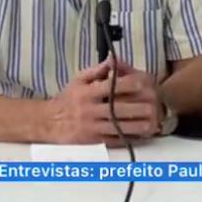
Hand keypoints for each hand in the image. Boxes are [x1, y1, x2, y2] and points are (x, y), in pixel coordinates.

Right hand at [39, 60, 162, 145]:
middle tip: (153, 107)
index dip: (127, 85)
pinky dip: (126, 139)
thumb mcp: (78, 80)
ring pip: (116, 127)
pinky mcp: (91, 141)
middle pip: (116, 109)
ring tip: (151, 124)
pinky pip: (111, 140)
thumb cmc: (67, 99)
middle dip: (136, 108)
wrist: (48, 122)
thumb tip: (112, 61)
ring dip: (135, 126)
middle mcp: (89, 110)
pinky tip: (138, 136)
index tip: (141, 83)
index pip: (109, 87)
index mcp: (87, 93)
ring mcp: (91, 127)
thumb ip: (96, 71)